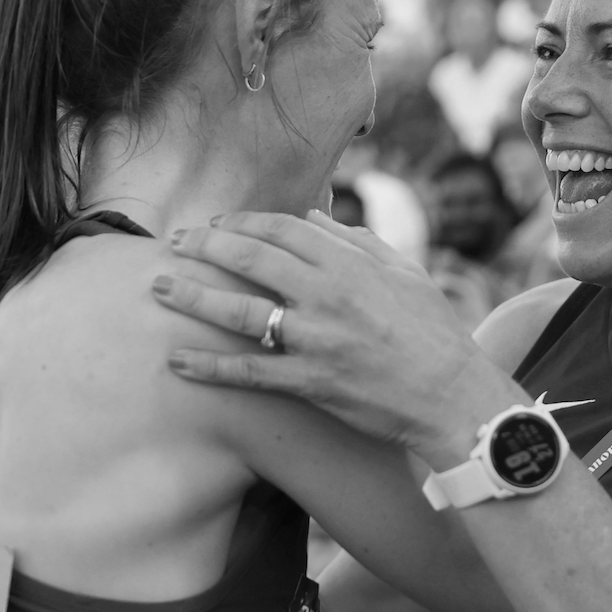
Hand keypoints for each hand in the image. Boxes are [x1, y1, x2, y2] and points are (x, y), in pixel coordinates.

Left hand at [154, 211, 518, 456]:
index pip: (284, 229)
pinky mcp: (312, 383)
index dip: (244, 222)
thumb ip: (359, 241)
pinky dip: (211, 366)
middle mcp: (328, 296)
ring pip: (241, 311)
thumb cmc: (434, 332)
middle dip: (205, 247)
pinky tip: (178, 360)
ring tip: (158, 289)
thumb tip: (317, 216)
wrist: (452, 395)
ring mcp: (317, 340)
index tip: (217, 224)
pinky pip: (250, 373)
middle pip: (252, 260)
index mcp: (351, 264)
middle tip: (173, 244)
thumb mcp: (405, 273)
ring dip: (194, 297)